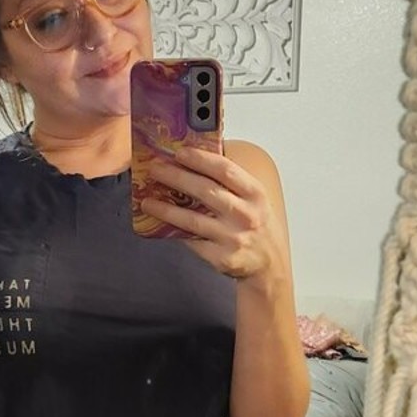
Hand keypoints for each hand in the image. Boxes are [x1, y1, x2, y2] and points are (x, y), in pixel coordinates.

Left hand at [140, 144, 287, 282]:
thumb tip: (194, 162)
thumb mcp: (254, 199)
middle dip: (176, 177)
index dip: (200, 159)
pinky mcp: (221, 258)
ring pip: (192, 220)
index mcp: (255, 194)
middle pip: (205, 191)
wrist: (270, 264)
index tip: (179, 152)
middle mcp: (245, 215)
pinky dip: (175, 231)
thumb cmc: (258, 225)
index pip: (225, 170)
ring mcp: (233, 238)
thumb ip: (231, 183)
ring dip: (165, 209)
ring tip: (147, 201)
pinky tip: (161, 224)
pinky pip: (192, 241)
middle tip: (155, 170)